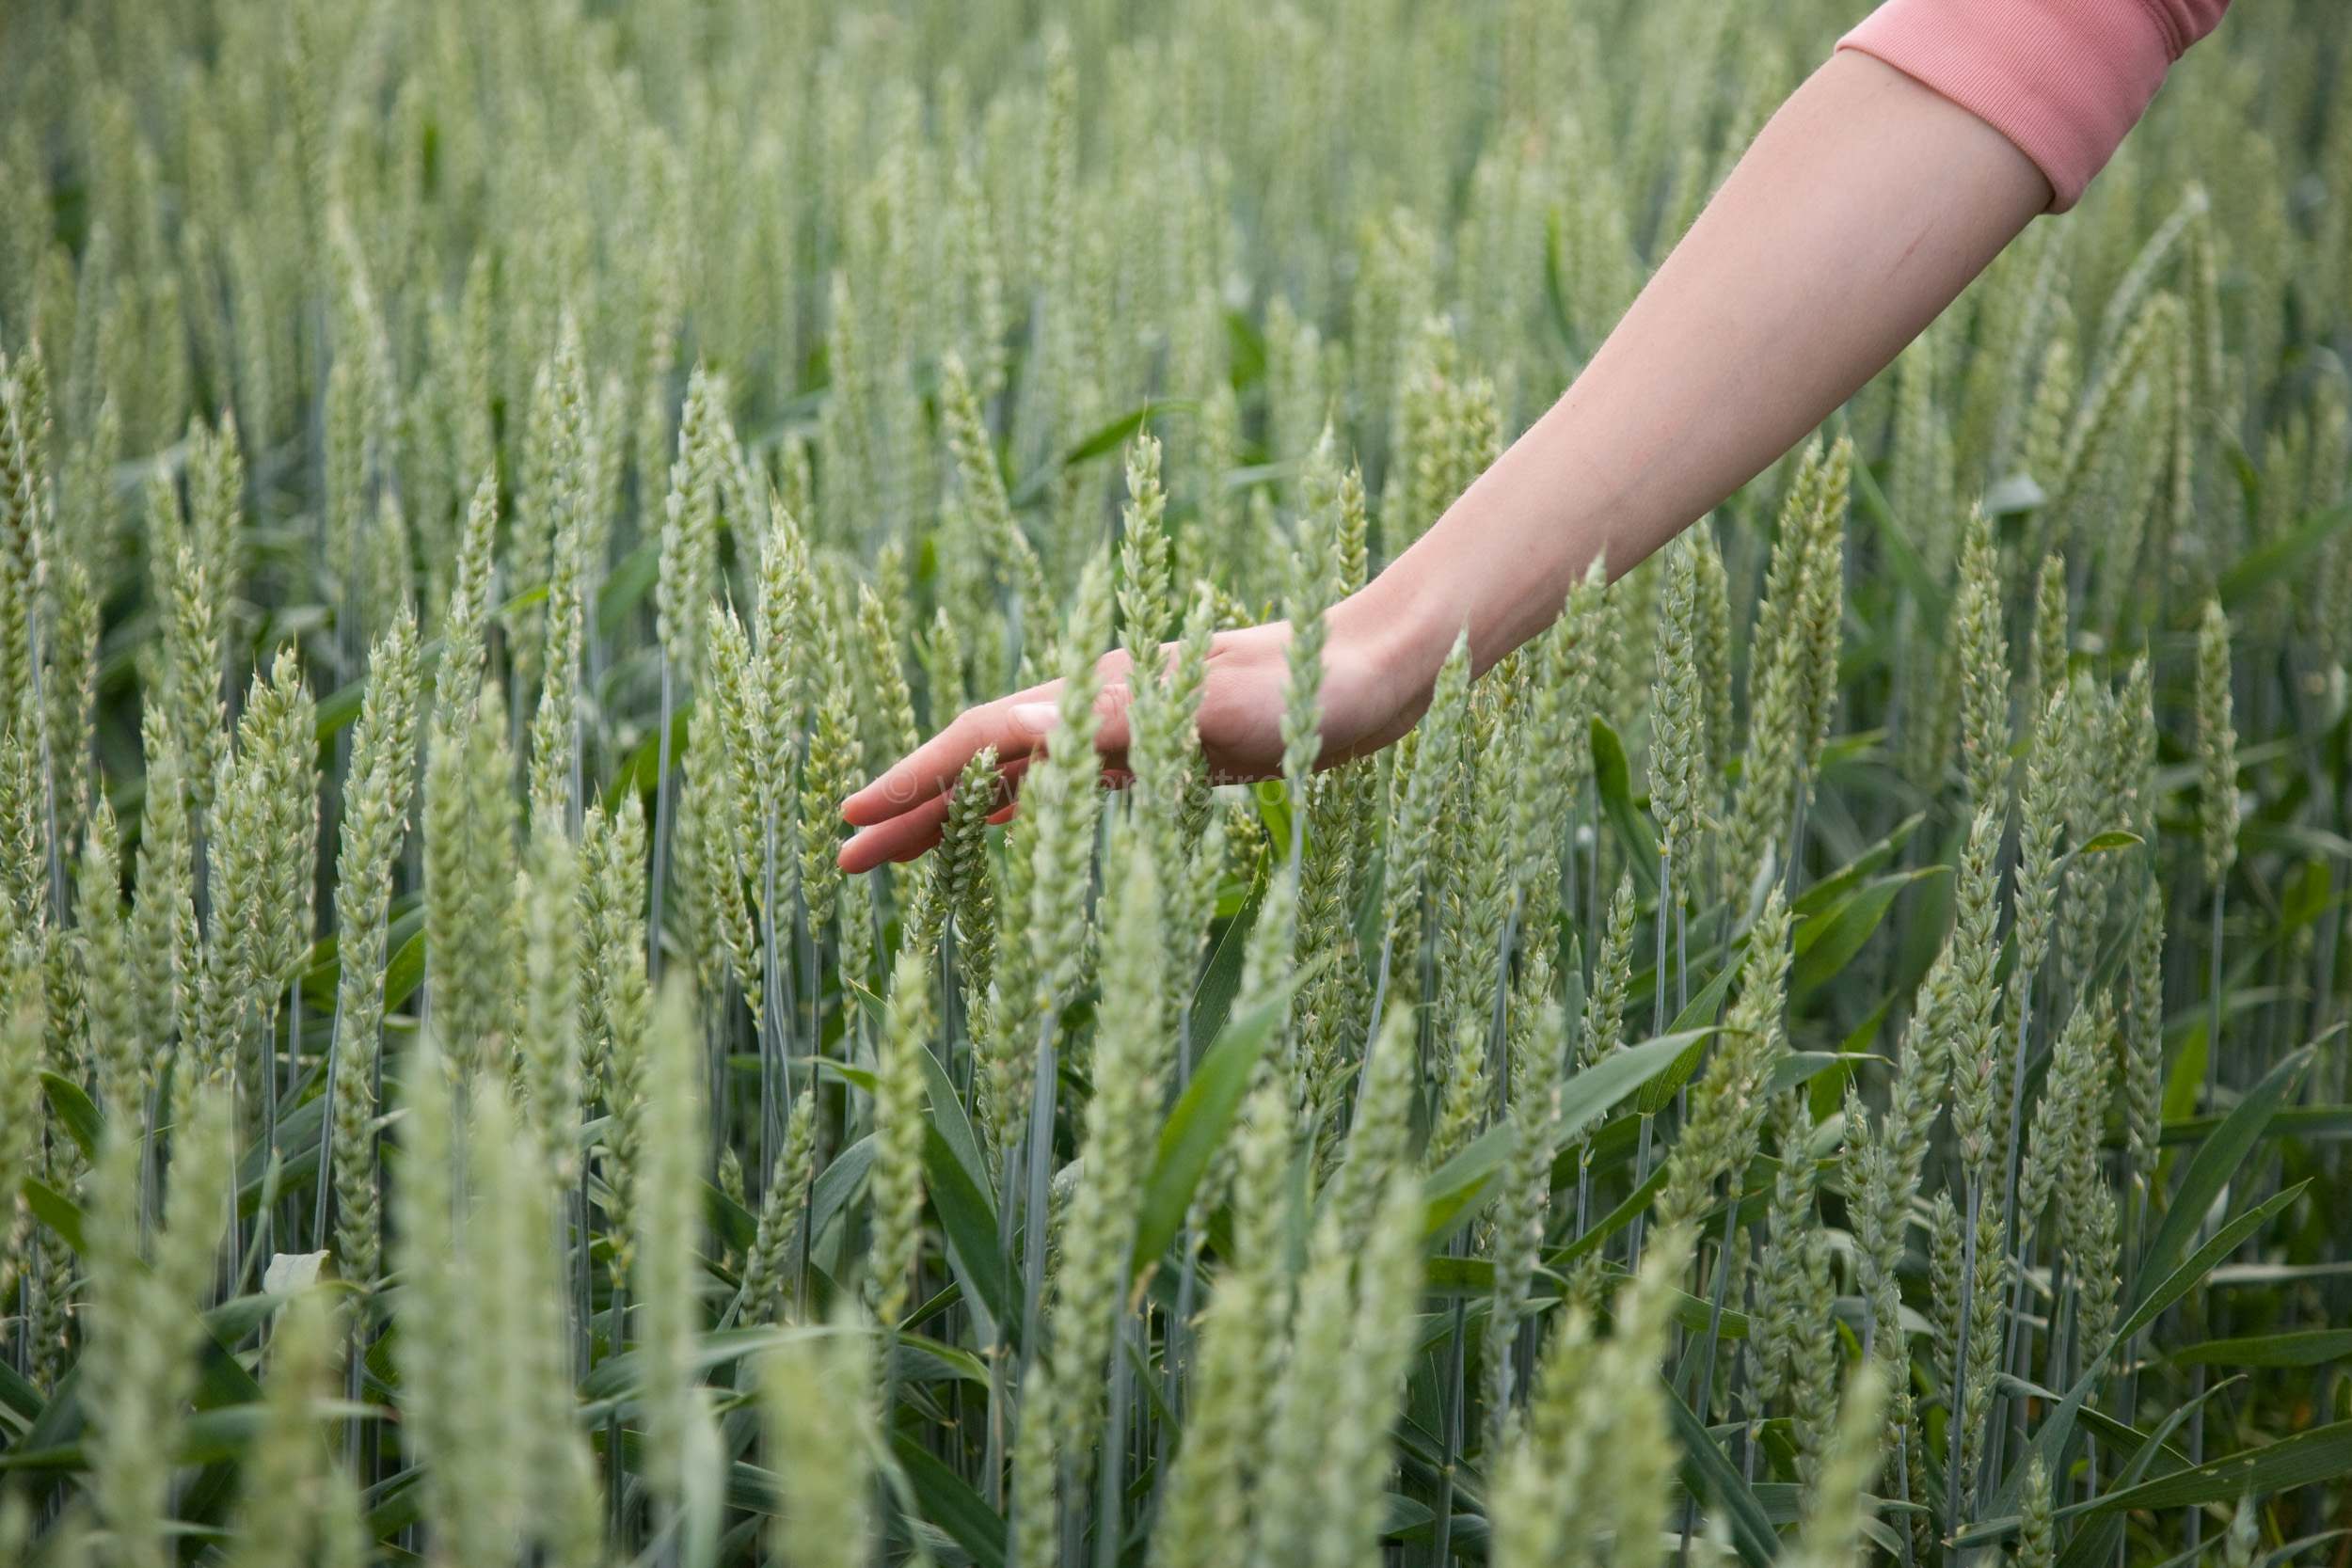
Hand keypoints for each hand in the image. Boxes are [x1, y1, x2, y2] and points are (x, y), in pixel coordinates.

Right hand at [837, 606, 1444, 871]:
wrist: (1380, 671)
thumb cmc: (1309, 694)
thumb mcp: (1215, 711)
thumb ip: (1118, 723)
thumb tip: (1014, 736)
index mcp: (1097, 696)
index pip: (980, 742)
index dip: (914, 784)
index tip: (852, 824)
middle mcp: (1099, 707)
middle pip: (983, 760)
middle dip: (914, 808)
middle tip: (847, 860)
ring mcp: (1127, 727)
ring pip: (1017, 775)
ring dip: (956, 812)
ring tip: (899, 854)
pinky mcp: (1162, 748)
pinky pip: (1065, 783)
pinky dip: (1018, 809)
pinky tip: (1003, 832)